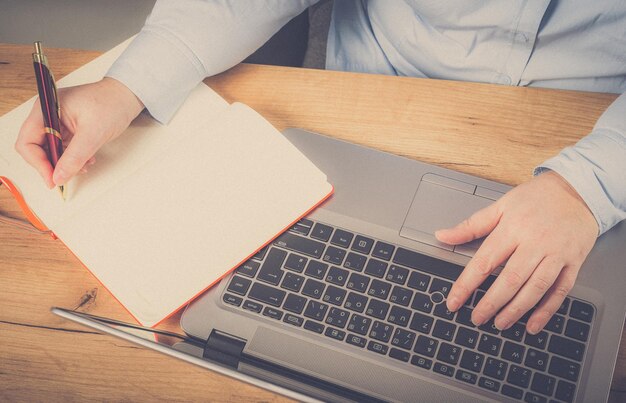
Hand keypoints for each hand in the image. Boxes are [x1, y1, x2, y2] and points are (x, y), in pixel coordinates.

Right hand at [15, 77, 143, 187]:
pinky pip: (63, 149)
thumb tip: (58, 177)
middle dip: (52, 164)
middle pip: (36, 148)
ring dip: (65, 163)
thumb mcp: (93, 133)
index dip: (37, 163)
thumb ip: (74, 157)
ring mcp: (57, 122)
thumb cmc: (112, 103)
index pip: (27, 141)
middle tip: (67, 176)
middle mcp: (47, 115)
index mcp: (46, 109)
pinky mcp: (68, 129)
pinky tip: (87, 160)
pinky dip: (73, 158)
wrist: (127, 96)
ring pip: (50, 151)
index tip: (52, 178)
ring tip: (84, 165)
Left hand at [436, 171, 597, 333]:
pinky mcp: (573, 262)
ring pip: (535, 288)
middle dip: (491, 303)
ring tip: (500, 323)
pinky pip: (560, 291)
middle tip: (477, 318)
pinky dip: (546, 310)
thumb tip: (442, 235)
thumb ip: (470, 226)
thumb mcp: (500, 206)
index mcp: (512, 228)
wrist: (577, 190)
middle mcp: (534, 242)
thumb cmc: (536, 198)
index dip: (466, 285)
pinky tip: (533, 324)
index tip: (454, 302)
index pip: (484, 262)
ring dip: (516, 310)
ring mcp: (556, 254)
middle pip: (510, 279)